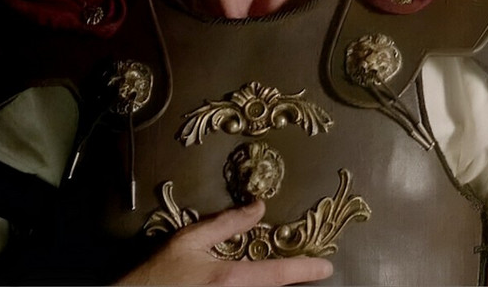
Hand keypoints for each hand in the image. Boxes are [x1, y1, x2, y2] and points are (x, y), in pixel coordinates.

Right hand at [116, 199, 333, 284]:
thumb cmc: (161, 272)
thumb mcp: (190, 239)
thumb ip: (227, 222)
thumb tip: (259, 207)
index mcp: (230, 279)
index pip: (276, 274)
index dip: (304, 269)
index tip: (326, 267)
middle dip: (293, 280)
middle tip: (310, 268)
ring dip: (275, 285)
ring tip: (289, 272)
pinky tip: (257, 280)